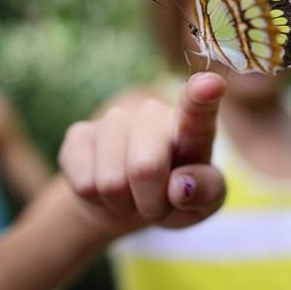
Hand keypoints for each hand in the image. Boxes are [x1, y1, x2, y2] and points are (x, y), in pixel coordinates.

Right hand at [59, 72, 226, 234]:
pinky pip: (84, 183)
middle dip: (150, 202)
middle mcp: (153, 114)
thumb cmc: (175, 198)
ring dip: (123, 203)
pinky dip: (96, 201)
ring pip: (111, 182)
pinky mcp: (79, 134)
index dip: (202, 97)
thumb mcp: (203, 204)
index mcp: (193, 127)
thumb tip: (181, 186)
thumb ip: (206, 192)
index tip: (211, 85)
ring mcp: (114, 120)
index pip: (198, 110)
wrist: (129, 203)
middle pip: (145, 168)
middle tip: (155, 204)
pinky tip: (105, 189)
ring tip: (131, 196)